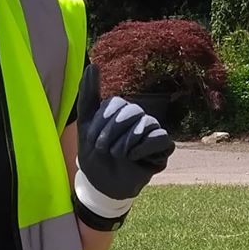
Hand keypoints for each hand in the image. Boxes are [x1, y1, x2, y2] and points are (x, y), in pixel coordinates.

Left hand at [73, 61, 173, 221]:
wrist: (102, 184)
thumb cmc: (94, 154)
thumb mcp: (86, 124)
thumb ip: (88, 95)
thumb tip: (93, 65)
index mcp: (121, 111)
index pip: (116, 104)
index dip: (102, 122)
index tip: (92, 141)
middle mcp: (138, 118)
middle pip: (131, 111)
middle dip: (112, 133)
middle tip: (104, 150)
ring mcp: (152, 131)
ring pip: (146, 124)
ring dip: (126, 142)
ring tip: (118, 155)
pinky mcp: (162, 148)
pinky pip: (161, 138)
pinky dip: (145, 148)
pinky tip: (134, 158)